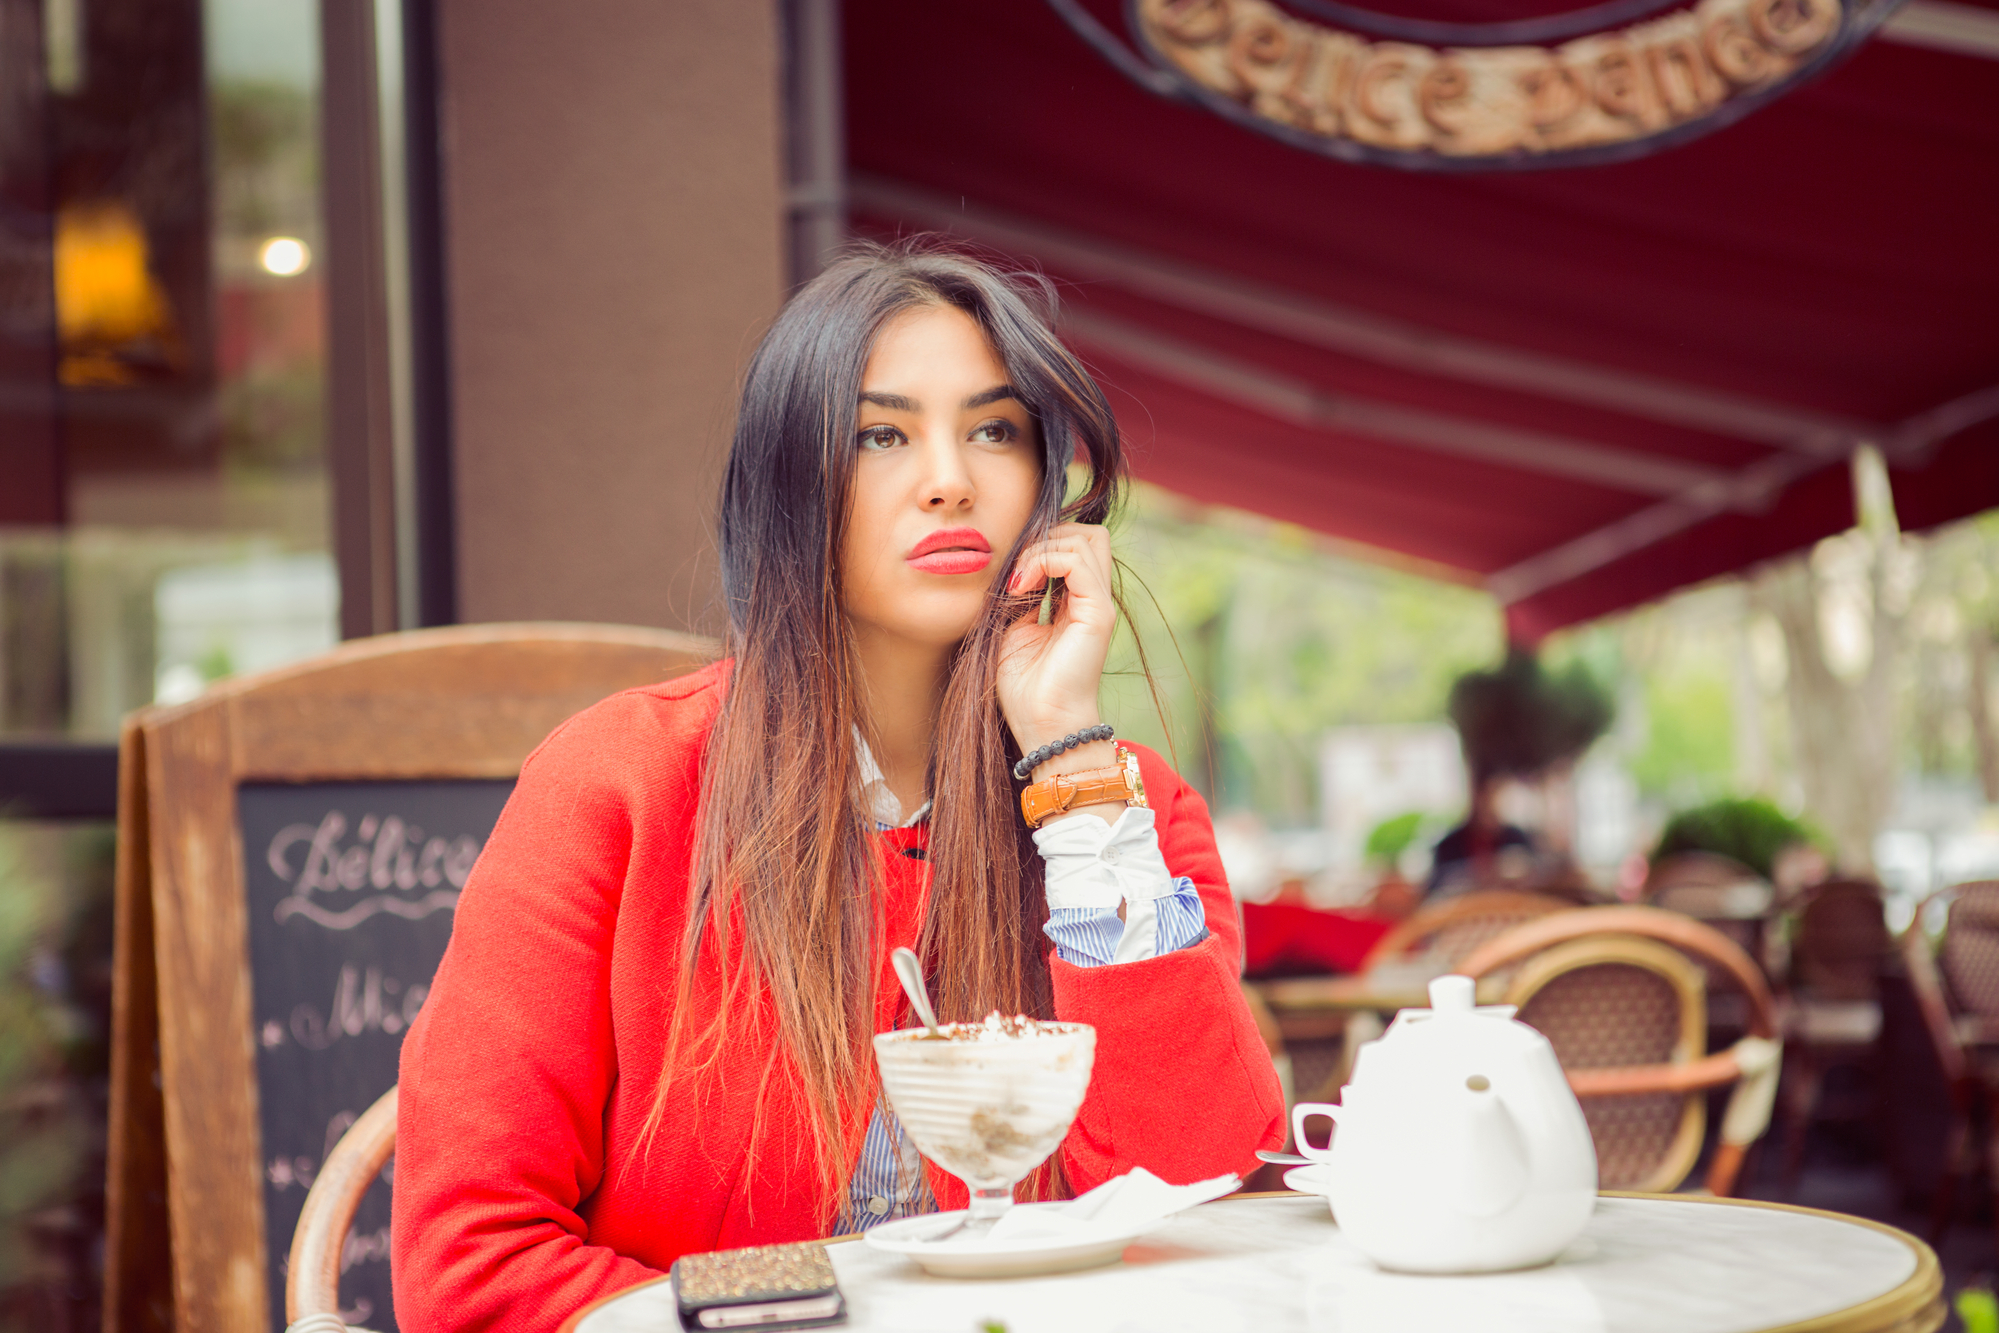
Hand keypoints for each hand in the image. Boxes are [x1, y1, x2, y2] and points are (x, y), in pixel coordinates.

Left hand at [995, 522, 1116, 760]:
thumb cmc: (1024, 688)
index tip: (1009, 574)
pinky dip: (1043, 562)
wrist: (1041, 724)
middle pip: (1088, 534)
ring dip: (1041, 549)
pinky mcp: (1098, 613)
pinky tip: (1020, 587)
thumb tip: (1013, 569)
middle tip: (1018, 568)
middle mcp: (1092, 599)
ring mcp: (1099, 604)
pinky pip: (1077, 561)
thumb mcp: (1013, 630)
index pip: (1073, 546)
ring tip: (1017, 580)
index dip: (1041, 544)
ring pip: (1086, 538)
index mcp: (1075, 602)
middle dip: (1048, 536)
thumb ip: (1020, 597)